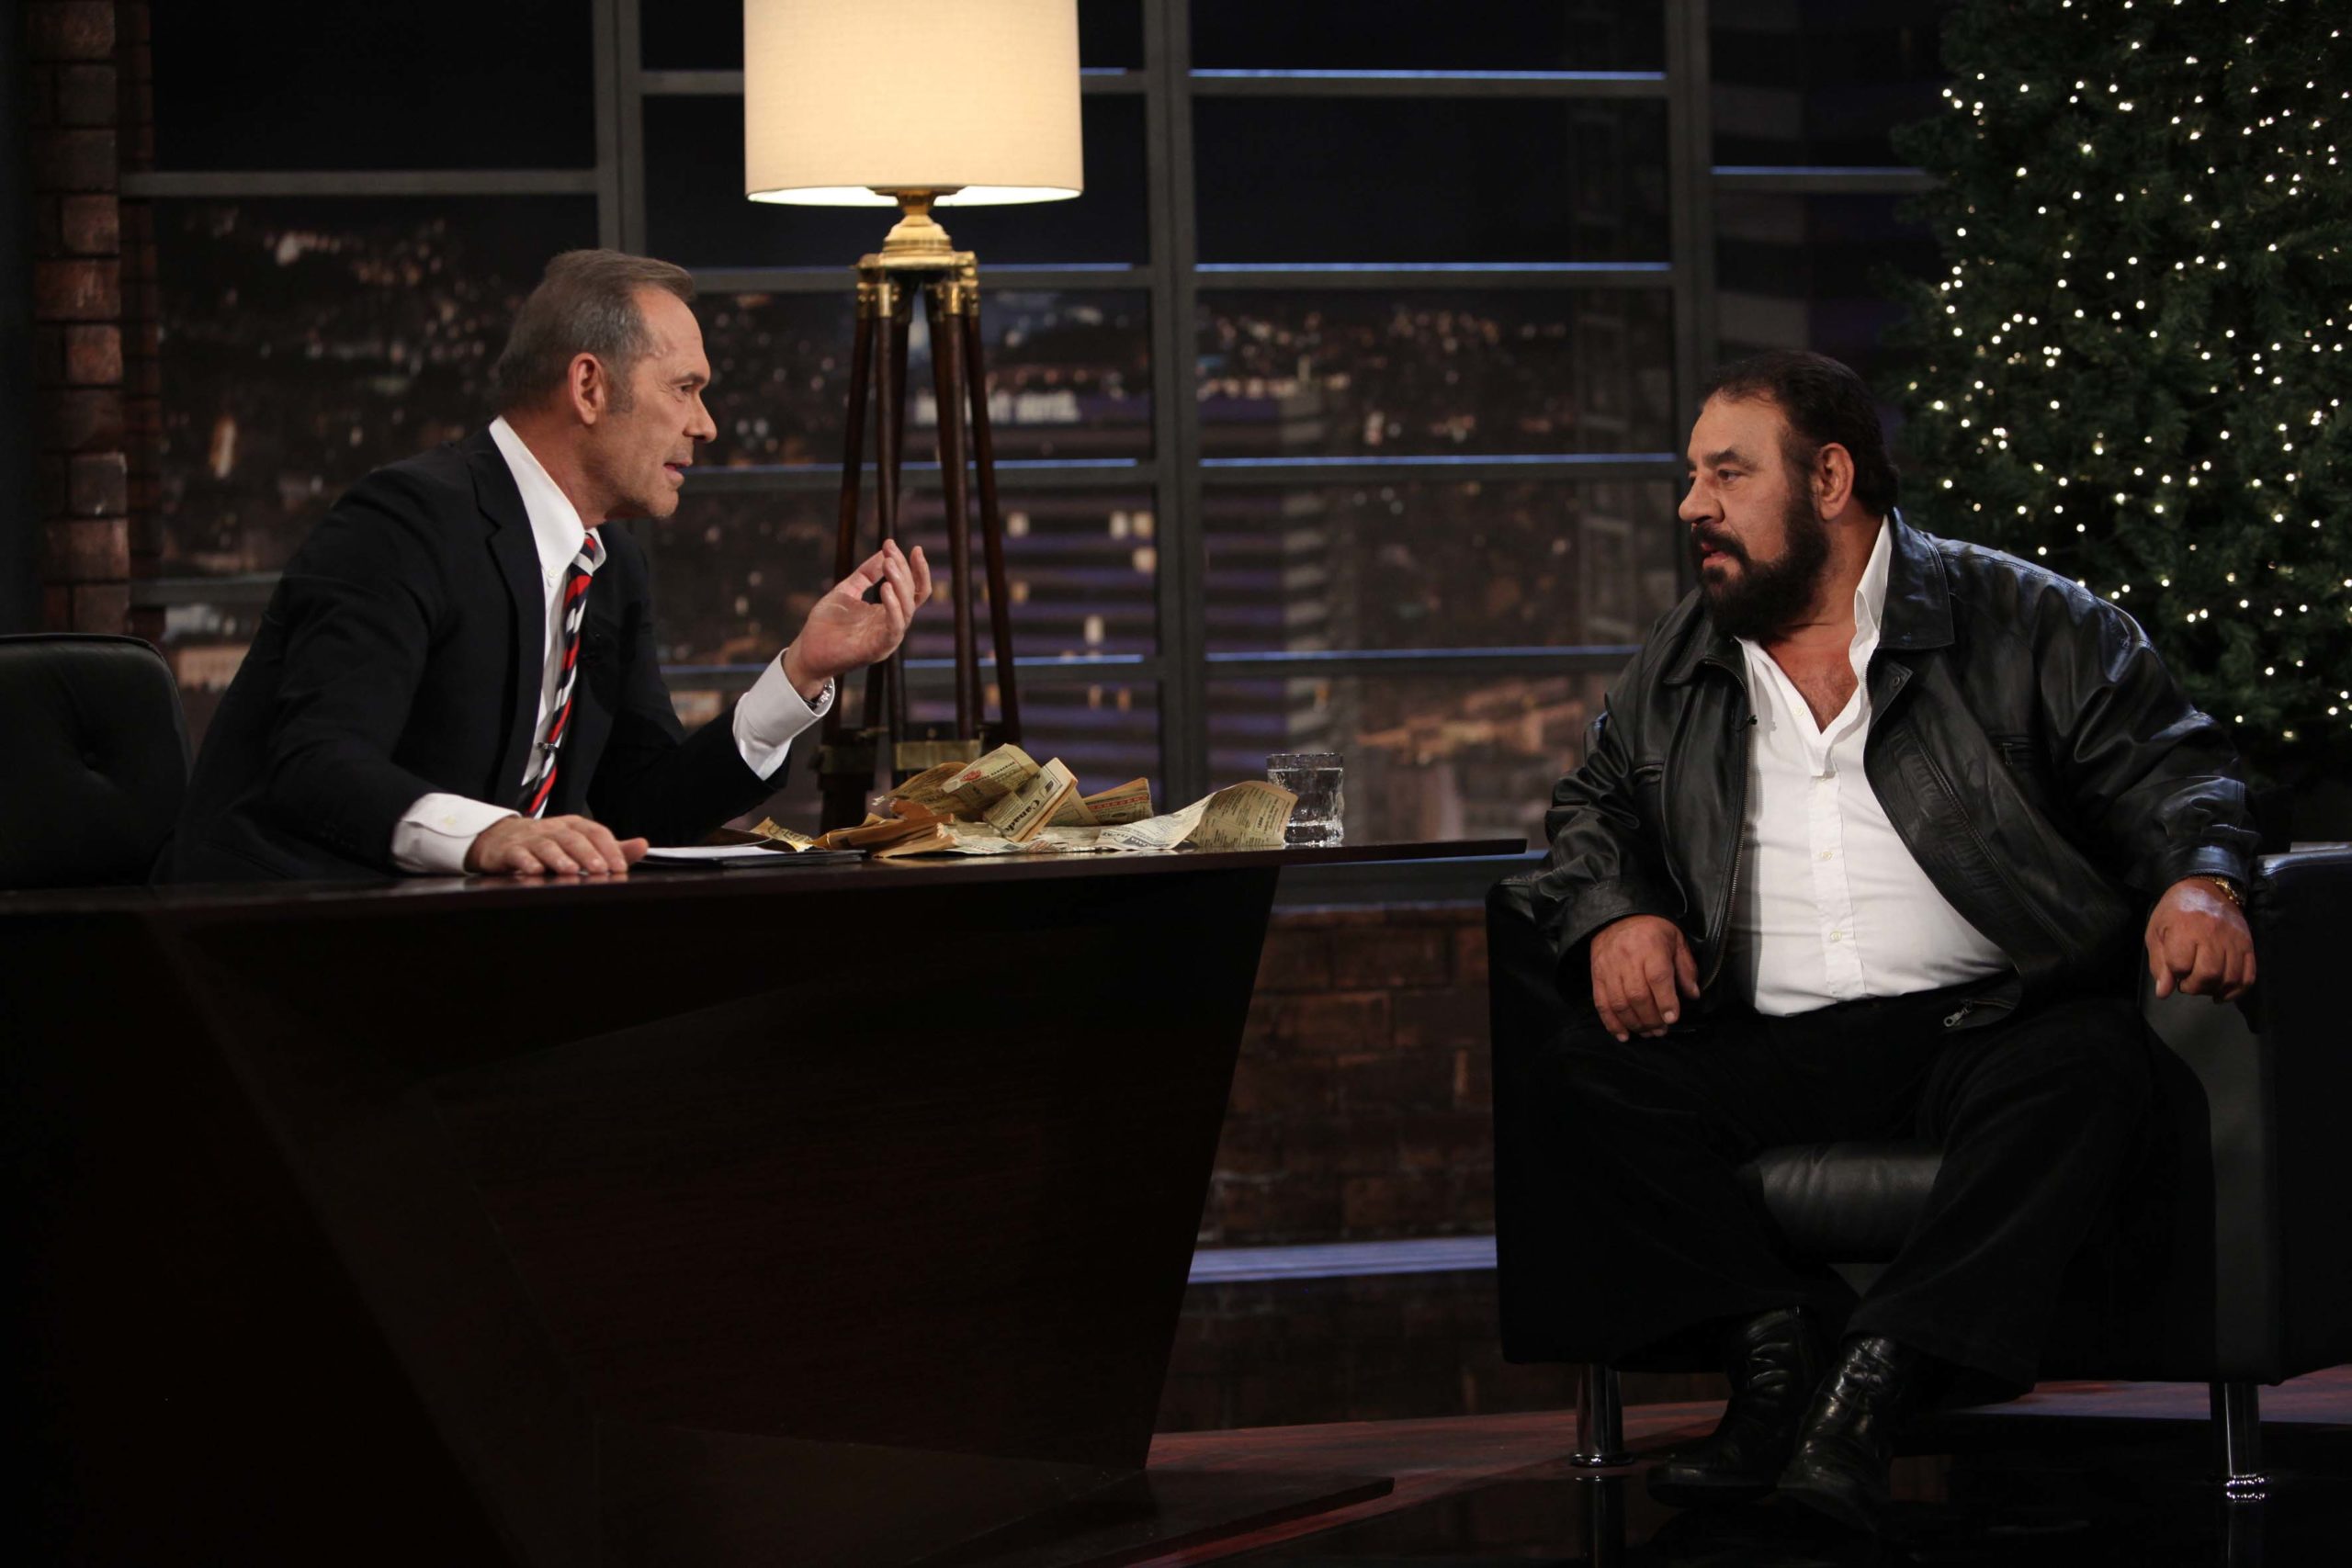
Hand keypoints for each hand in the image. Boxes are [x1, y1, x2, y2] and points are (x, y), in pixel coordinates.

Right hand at [465, 814, 647, 876]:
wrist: (499, 838)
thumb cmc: (546, 842)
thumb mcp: (579, 842)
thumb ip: (611, 847)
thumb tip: (643, 845)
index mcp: (573, 826)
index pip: (595, 832)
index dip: (609, 848)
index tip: (620, 866)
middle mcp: (553, 829)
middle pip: (572, 838)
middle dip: (588, 853)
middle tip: (601, 869)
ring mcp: (530, 839)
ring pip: (546, 845)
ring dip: (559, 858)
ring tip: (572, 871)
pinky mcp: (509, 850)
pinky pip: (517, 854)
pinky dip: (525, 862)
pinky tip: (534, 871)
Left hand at [783, 540, 931, 696]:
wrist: (807, 652)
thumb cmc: (826, 624)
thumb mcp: (847, 590)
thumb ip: (866, 574)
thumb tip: (884, 553)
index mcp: (888, 611)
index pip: (912, 588)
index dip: (911, 566)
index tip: (892, 543)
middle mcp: (893, 624)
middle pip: (913, 594)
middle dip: (904, 569)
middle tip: (890, 552)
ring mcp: (888, 637)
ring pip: (908, 609)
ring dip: (900, 584)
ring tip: (889, 564)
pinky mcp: (878, 648)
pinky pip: (895, 627)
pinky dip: (894, 607)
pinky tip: (886, 588)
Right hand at [1590, 914, 1699, 1041]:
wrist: (1617, 913)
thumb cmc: (1652, 927)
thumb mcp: (1676, 939)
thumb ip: (1685, 968)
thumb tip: (1693, 995)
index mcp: (1651, 947)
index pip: (1657, 978)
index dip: (1665, 1001)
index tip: (1672, 1018)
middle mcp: (1628, 959)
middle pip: (1637, 995)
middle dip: (1651, 1019)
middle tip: (1662, 1031)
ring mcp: (1609, 968)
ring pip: (1619, 1003)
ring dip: (1634, 1023)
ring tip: (1647, 1033)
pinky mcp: (1597, 975)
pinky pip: (1601, 1003)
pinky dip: (1611, 1023)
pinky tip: (1623, 1034)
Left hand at [2145, 877, 2255, 1000]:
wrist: (2207, 889)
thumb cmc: (2175, 911)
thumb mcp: (2156, 932)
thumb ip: (2159, 963)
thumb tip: (2163, 993)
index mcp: (2185, 930)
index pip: (2180, 965)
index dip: (2174, 974)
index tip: (2173, 971)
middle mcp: (2212, 936)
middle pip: (2208, 975)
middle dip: (2194, 987)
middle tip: (2187, 982)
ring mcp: (2234, 941)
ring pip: (2230, 978)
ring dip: (2214, 990)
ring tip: (2203, 985)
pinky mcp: (2248, 946)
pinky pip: (2248, 976)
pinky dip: (2237, 990)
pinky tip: (2222, 994)